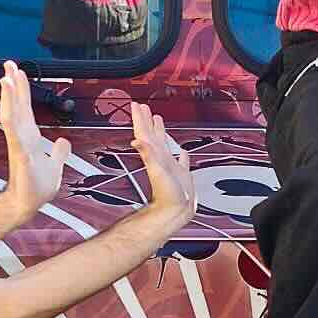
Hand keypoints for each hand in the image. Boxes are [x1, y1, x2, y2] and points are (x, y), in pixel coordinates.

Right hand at [0, 59, 69, 218]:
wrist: (28, 205)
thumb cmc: (38, 189)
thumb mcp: (56, 166)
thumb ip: (60, 153)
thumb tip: (64, 141)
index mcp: (30, 137)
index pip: (26, 108)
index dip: (23, 90)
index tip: (18, 72)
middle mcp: (22, 136)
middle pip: (17, 104)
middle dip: (13, 83)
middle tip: (8, 63)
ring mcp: (19, 143)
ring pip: (13, 113)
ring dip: (10, 94)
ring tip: (7, 76)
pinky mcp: (19, 152)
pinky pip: (14, 130)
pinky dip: (11, 115)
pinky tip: (8, 103)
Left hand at [130, 102, 194, 230]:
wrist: (175, 212)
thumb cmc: (166, 195)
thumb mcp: (156, 171)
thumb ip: (147, 154)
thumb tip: (136, 140)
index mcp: (154, 155)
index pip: (144, 132)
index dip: (140, 118)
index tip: (136, 105)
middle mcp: (160, 158)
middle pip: (151, 134)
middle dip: (147, 120)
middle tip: (143, 107)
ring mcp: (170, 166)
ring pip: (163, 143)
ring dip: (160, 131)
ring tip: (158, 119)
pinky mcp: (181, 174)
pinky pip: (180, 160)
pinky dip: (180, 154)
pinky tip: (182, 151)